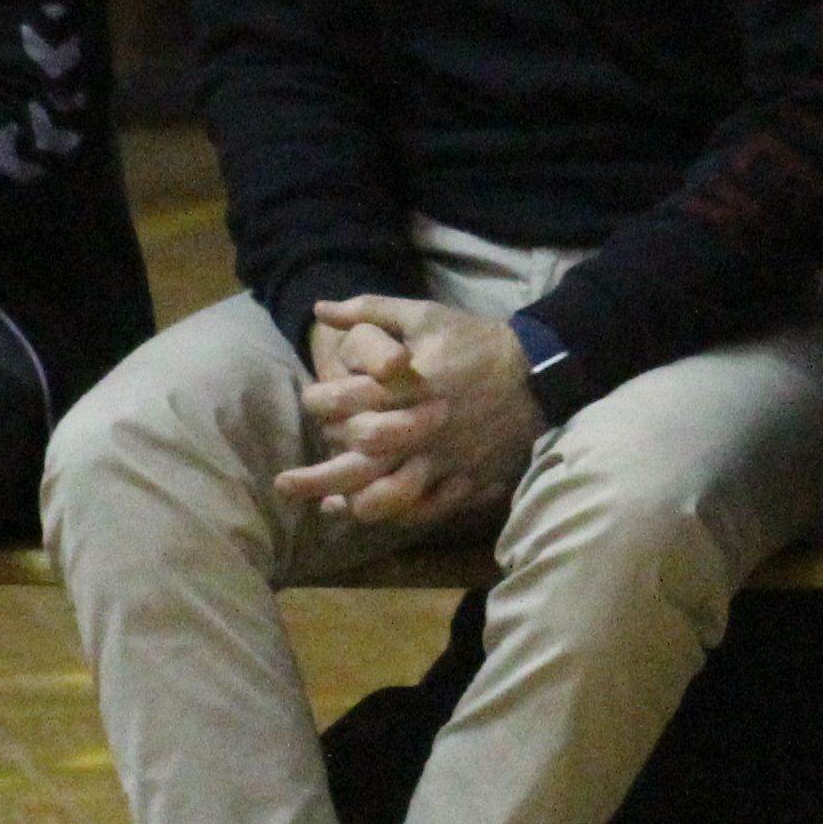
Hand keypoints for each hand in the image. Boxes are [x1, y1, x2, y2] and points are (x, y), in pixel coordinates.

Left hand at [277, 296, 542, 532]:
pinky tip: (369, 512)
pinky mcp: (466, 479)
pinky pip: (428, 507)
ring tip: (325, 508)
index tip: (312, 402)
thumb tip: (319, 309)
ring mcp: (446, 457)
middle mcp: (424, 424)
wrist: (537, 371)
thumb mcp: (424, 314)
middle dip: (319, 474)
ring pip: (394, 493)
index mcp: (412, 383)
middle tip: (284, 483)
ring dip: (355, 505)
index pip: (352, 400)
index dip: (322, 403)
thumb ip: (370, 310)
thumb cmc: (474, 341)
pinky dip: (397, 514)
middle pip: (363, 456)